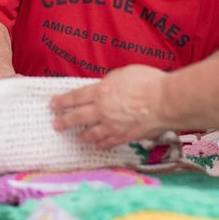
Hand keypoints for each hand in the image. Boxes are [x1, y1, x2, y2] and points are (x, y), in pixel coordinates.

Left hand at [50, 65, 168, 149]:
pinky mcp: (126, 136)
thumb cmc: (148, 82)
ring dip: (84, 136)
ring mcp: (113, 126)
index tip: (53, 105)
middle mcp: (102, 110)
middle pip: (78, 117)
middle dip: (65, 121)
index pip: (76, 97)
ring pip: (93, 133)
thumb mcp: (123, 73)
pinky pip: (110, 142)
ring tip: (78, 138)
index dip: (63, 101)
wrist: (166, 102)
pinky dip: (103, 144)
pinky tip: (99, 145)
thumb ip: (110, 82)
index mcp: (100, 92)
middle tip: (56, 125)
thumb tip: (105, 86)